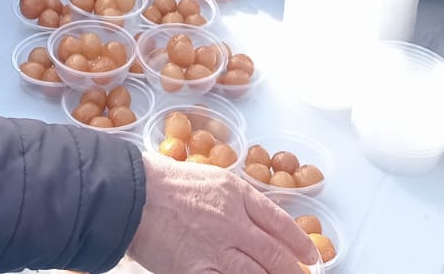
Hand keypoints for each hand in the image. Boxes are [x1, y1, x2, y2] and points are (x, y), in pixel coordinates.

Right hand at [128, 153, 315, 273]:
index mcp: (237, 194)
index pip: (279, 222)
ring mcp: (217, 249)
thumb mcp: (209, 178)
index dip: (300, 242)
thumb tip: (258, 221)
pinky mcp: (199, 271)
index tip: (311, 256)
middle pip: (275, 253)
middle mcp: (233, 222)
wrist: (131, 194)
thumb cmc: (162, 181)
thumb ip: (235, 200)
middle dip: (294, 270)